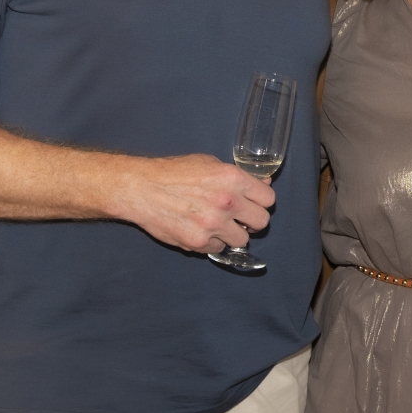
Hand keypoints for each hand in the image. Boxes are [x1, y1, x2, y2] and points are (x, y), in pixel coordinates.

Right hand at [117, 154, 275, 254]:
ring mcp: (214, 224)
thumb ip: (238, 176)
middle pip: (262, 222)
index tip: (254, 203)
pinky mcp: (198, 242)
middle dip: (252, 221)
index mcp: (233, 179)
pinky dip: (212, 242)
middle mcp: (228, 202)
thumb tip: (262, 185)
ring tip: (218, 225)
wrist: (142, 188)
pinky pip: (218, 248)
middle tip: (241, 218)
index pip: (269, 199)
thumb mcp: (210, 163)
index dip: (262, 201)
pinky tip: (200, 230)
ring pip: (242, 240)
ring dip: (233, 234)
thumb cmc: (174, 173)